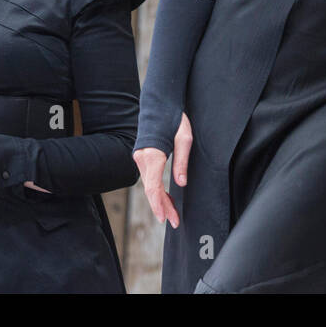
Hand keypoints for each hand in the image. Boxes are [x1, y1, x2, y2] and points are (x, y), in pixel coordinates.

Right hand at [133, 111, 192, 228]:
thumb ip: (182, 162)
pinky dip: (156, 191)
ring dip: (160, 201)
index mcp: (152, 155)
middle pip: (150, 190)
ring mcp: (140, 158)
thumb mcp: (185, 139)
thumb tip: (181, 184)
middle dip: (162, 207)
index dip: (159, 204)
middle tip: (174, 221)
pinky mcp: (143, 157)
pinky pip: (149, 179)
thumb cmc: (174, 119)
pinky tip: (166, 199)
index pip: (153, 187)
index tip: (166, 218)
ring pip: (149, 186)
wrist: (160, 104)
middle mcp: (142, 158)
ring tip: (172, 214)